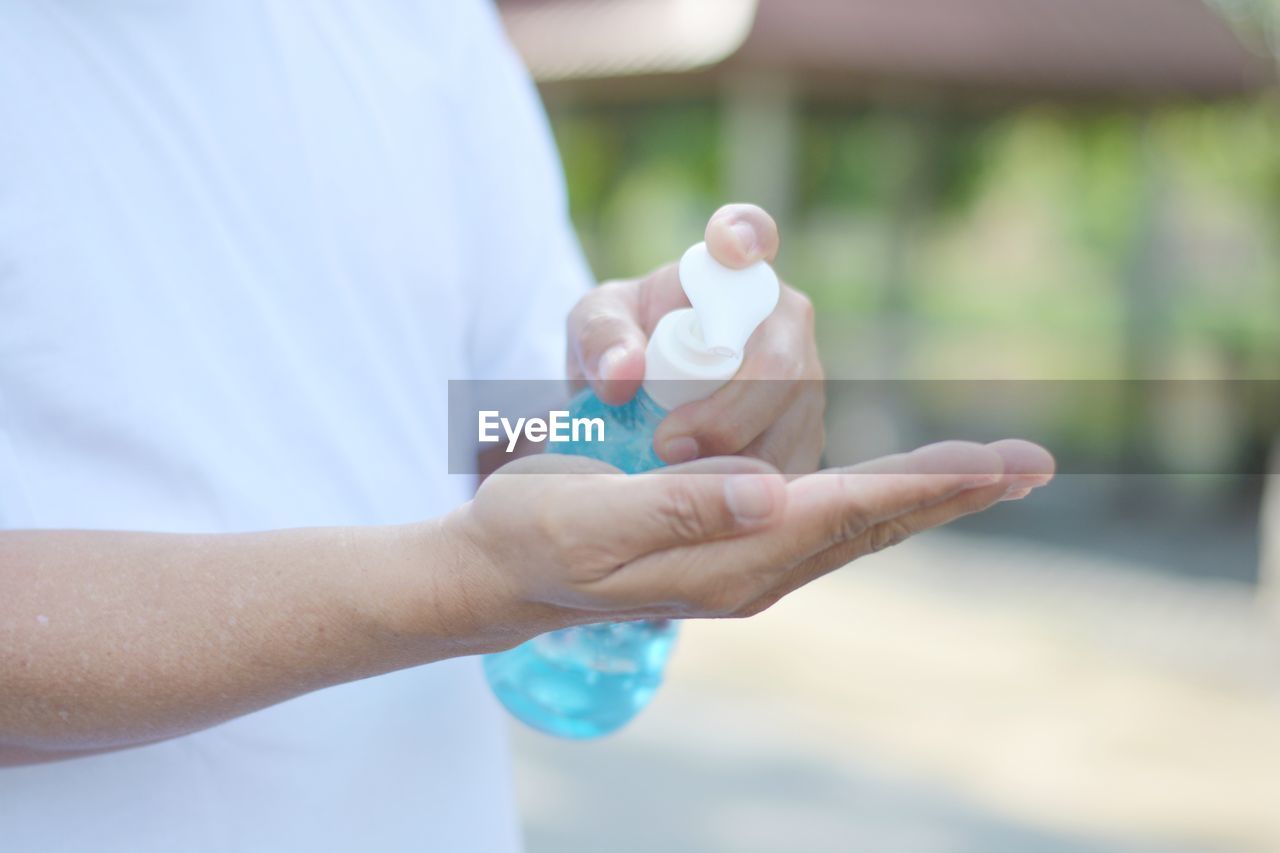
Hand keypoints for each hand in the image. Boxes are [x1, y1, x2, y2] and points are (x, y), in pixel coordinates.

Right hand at [439, 439, 1052, 649]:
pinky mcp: (734, 540)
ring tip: (993, 470)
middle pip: (872, 522)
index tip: (999, 466)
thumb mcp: (591, 519)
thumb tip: (771, 493)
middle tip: (1031, 465)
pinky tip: (906, 483)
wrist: (503, 570)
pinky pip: (828, 518)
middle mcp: (750, 567)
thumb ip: (679, 505)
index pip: (842, 514)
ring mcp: (745, 559)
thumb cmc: (536, 536)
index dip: (922, 484)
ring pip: (858, 522)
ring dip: (926, 492)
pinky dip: (879, 496)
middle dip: (951, 490)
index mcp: (724, 563)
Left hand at [567, 204, 823, 473]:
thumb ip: (599, 339)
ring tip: (676, 480)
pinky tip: (707, 500)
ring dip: (734, 461)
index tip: (727, 245)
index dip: (746, 235)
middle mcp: (783, 318)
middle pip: (780, 365)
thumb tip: (623, 375)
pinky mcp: (807, 436)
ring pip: (789, 425)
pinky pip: (788, 471)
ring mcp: (805, 378)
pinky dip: (745, 490)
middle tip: (667, 445)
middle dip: (726, 413)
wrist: (639, 404)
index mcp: (729, 271)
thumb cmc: (622, 346)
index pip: (750, 232)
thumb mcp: (593, 330)